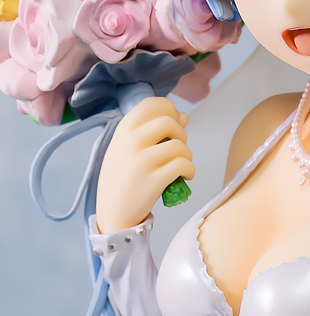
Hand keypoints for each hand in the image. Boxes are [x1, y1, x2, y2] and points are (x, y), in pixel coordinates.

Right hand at [95, 97, 193, 232]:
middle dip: (181, 133)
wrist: (112, 212)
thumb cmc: (123, 177)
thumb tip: (183, 115)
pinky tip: (186, 175)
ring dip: (187, 154)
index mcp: (124, 129)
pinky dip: (190, 169)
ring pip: (179, 145)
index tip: (173, 123)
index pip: (152, 103)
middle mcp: (131, 141)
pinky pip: (184, 165)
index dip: (170, 110)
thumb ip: (154, 130)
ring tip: (182, 164)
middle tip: (179, 147)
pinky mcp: (154, 180)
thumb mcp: (129, 148)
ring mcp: (141, 160)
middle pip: (169, 121)